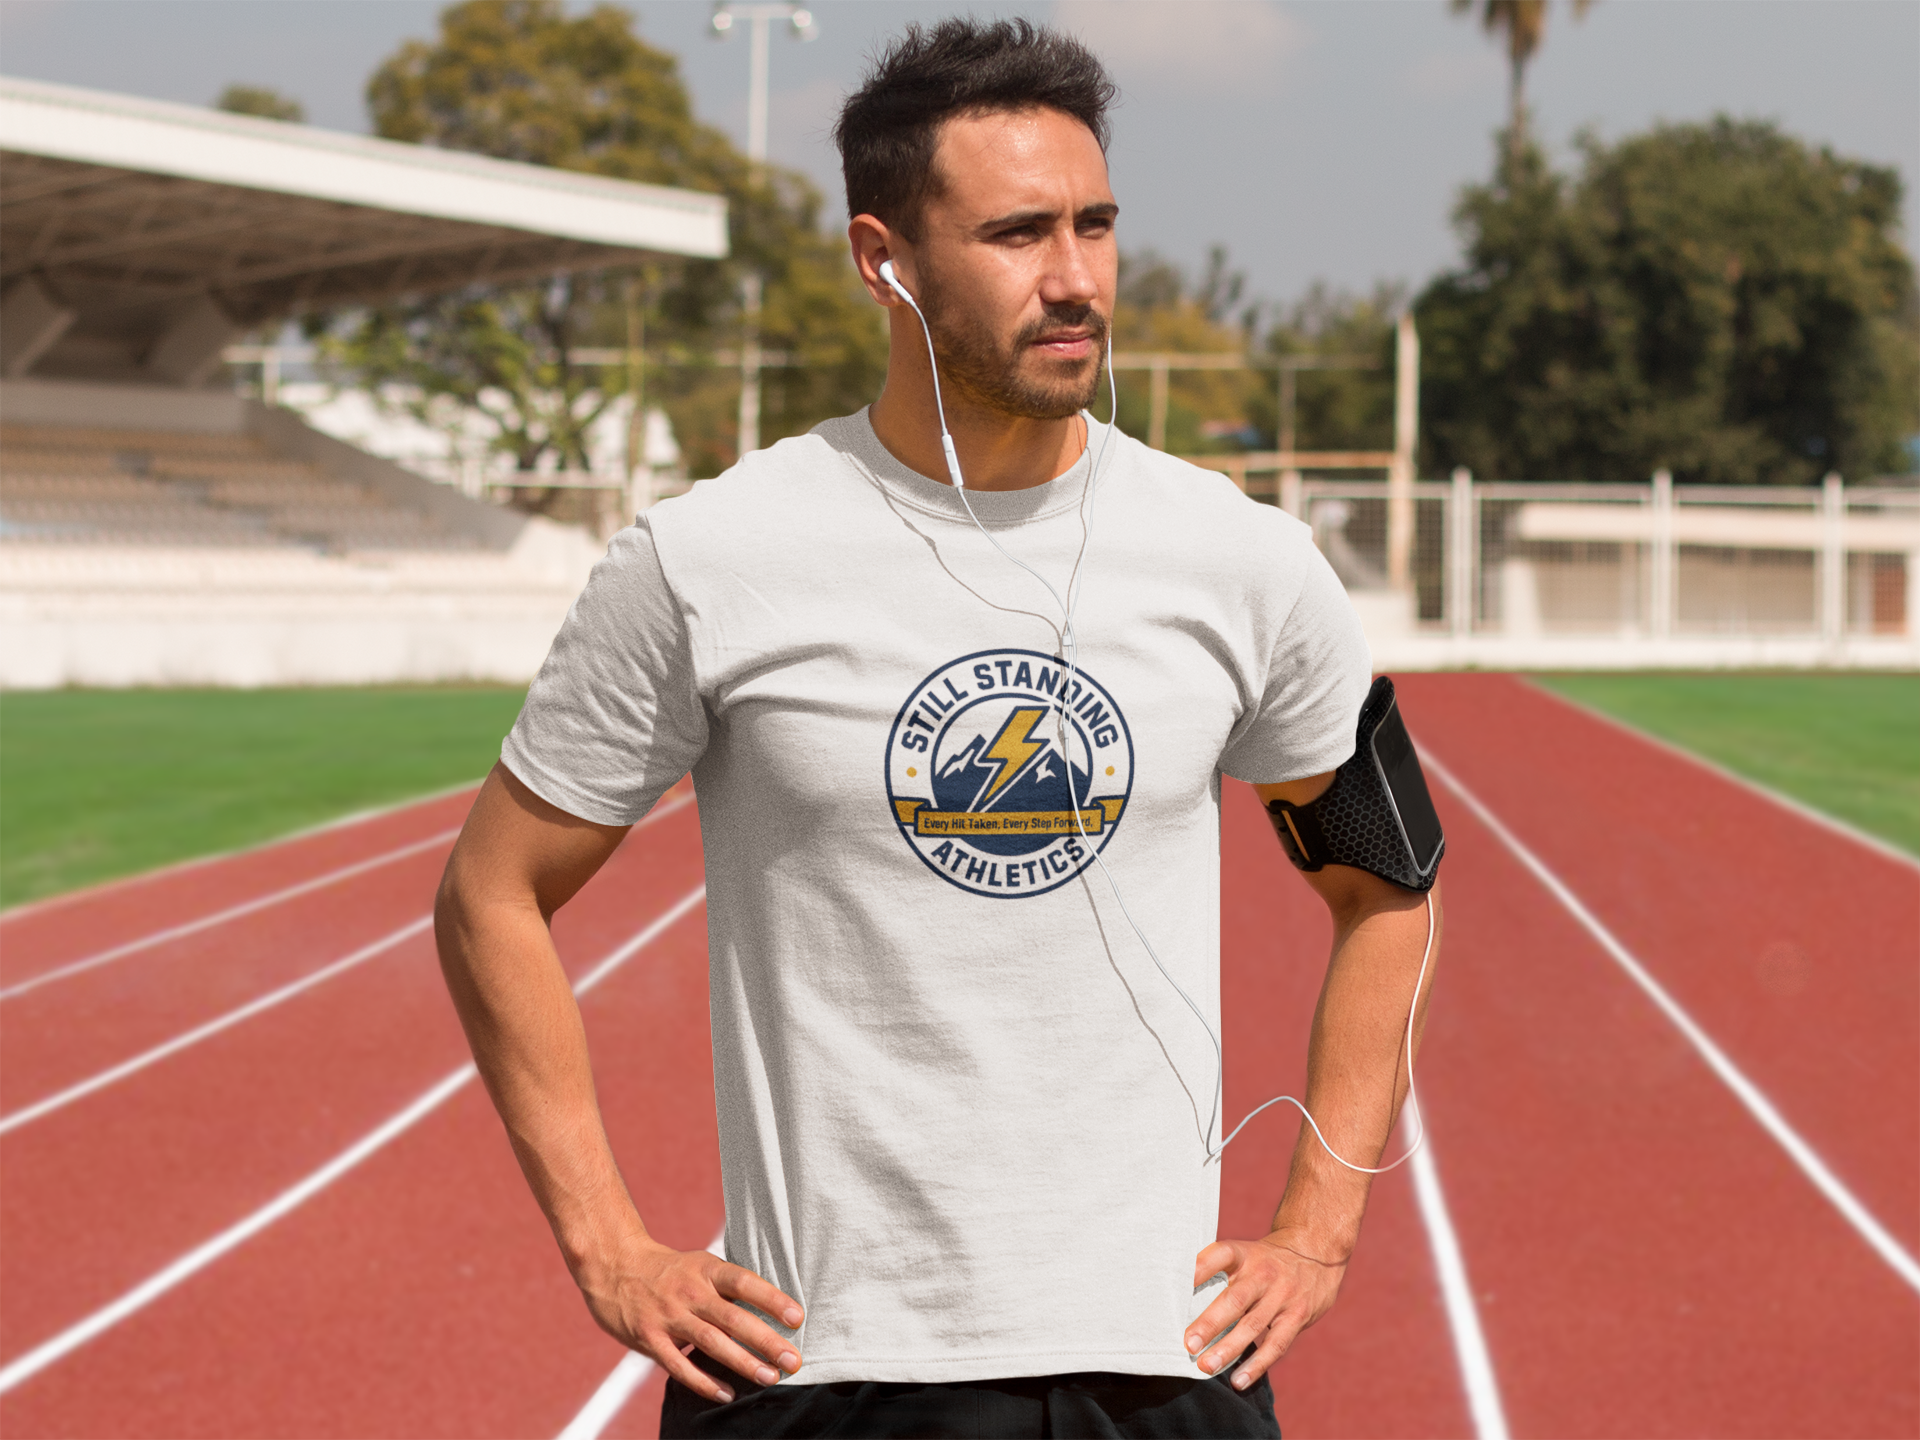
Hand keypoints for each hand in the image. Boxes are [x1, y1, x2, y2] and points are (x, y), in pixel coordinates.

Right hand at [576, 1233, 805, 1402]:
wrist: (615, 1266)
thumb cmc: (669, 1270)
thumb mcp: (700, 1266)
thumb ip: (728, 1289)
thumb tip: (770, 1313)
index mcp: (706, 1269)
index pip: (744, 1282)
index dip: (771, 1299)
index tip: (797, 1317)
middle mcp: (690, 1292)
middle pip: (734, 1317)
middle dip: (766, 1341)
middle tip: (793, 1360)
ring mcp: (669, 1316)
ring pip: (711, 1343)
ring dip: (743, 1363)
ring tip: (770, 1377)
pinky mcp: (649, 1339)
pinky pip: (679, 1365)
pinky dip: (704, 1382)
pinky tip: (727, 1393)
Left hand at [1185, 1233, 1347, 1390]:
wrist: (1316, 1252)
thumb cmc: (1266, 1260)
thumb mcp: (1246, 1254)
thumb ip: (1220, 1273)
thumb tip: (1180, 1303)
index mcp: (1244, 1254)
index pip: (1220, 1255)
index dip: (1200, 1268)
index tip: (1178, 1285)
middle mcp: (1263, 1273)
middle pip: (1235, 1298)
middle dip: (1210, 1323)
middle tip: (1189, 1344)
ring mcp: (1282, 1295)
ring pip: (1253, 1325)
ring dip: (1229, 1348)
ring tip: (1207, 1366)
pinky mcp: (1298, 1316)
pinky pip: (1276, 1344)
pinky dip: (1257, 1364)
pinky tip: (1239, 1379)